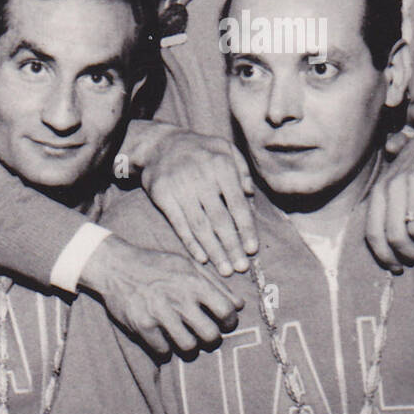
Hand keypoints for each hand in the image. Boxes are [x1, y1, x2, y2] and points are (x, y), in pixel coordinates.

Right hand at [79, 233, 241, 357]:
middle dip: (212, 339)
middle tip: (206, 334)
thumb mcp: (188, 265)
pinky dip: (166, 348)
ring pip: (189, 347)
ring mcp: (160, 314)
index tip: (225, 323)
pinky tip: (164, 337)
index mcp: (194, 282)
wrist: (117, 266)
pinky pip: (164, 351)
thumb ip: (215, 284)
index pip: (226, 311)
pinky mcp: (142, 327)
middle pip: (210, 335)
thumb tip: (239, 305)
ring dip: (190, 346)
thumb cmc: (157, 265)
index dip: (230, 321)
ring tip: (185, 337)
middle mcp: (180, 299)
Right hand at [139, 127, 257, 277]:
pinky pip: (180, 224)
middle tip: (241, 267)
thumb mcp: (225, 148)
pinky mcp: (163, 196)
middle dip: (232, 246)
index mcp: (221, 166)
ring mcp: (180, 188)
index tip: (252, 250)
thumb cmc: (201, 149)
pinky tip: (202, 258)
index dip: (246, 229)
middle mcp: (201, 178)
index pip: (237, 204)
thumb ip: (242, 170)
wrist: (161, 143)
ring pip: (200, 226)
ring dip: (214, 251)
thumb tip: (251, 195)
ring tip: (224, 269)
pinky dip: (191, 243)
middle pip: (220, 219)